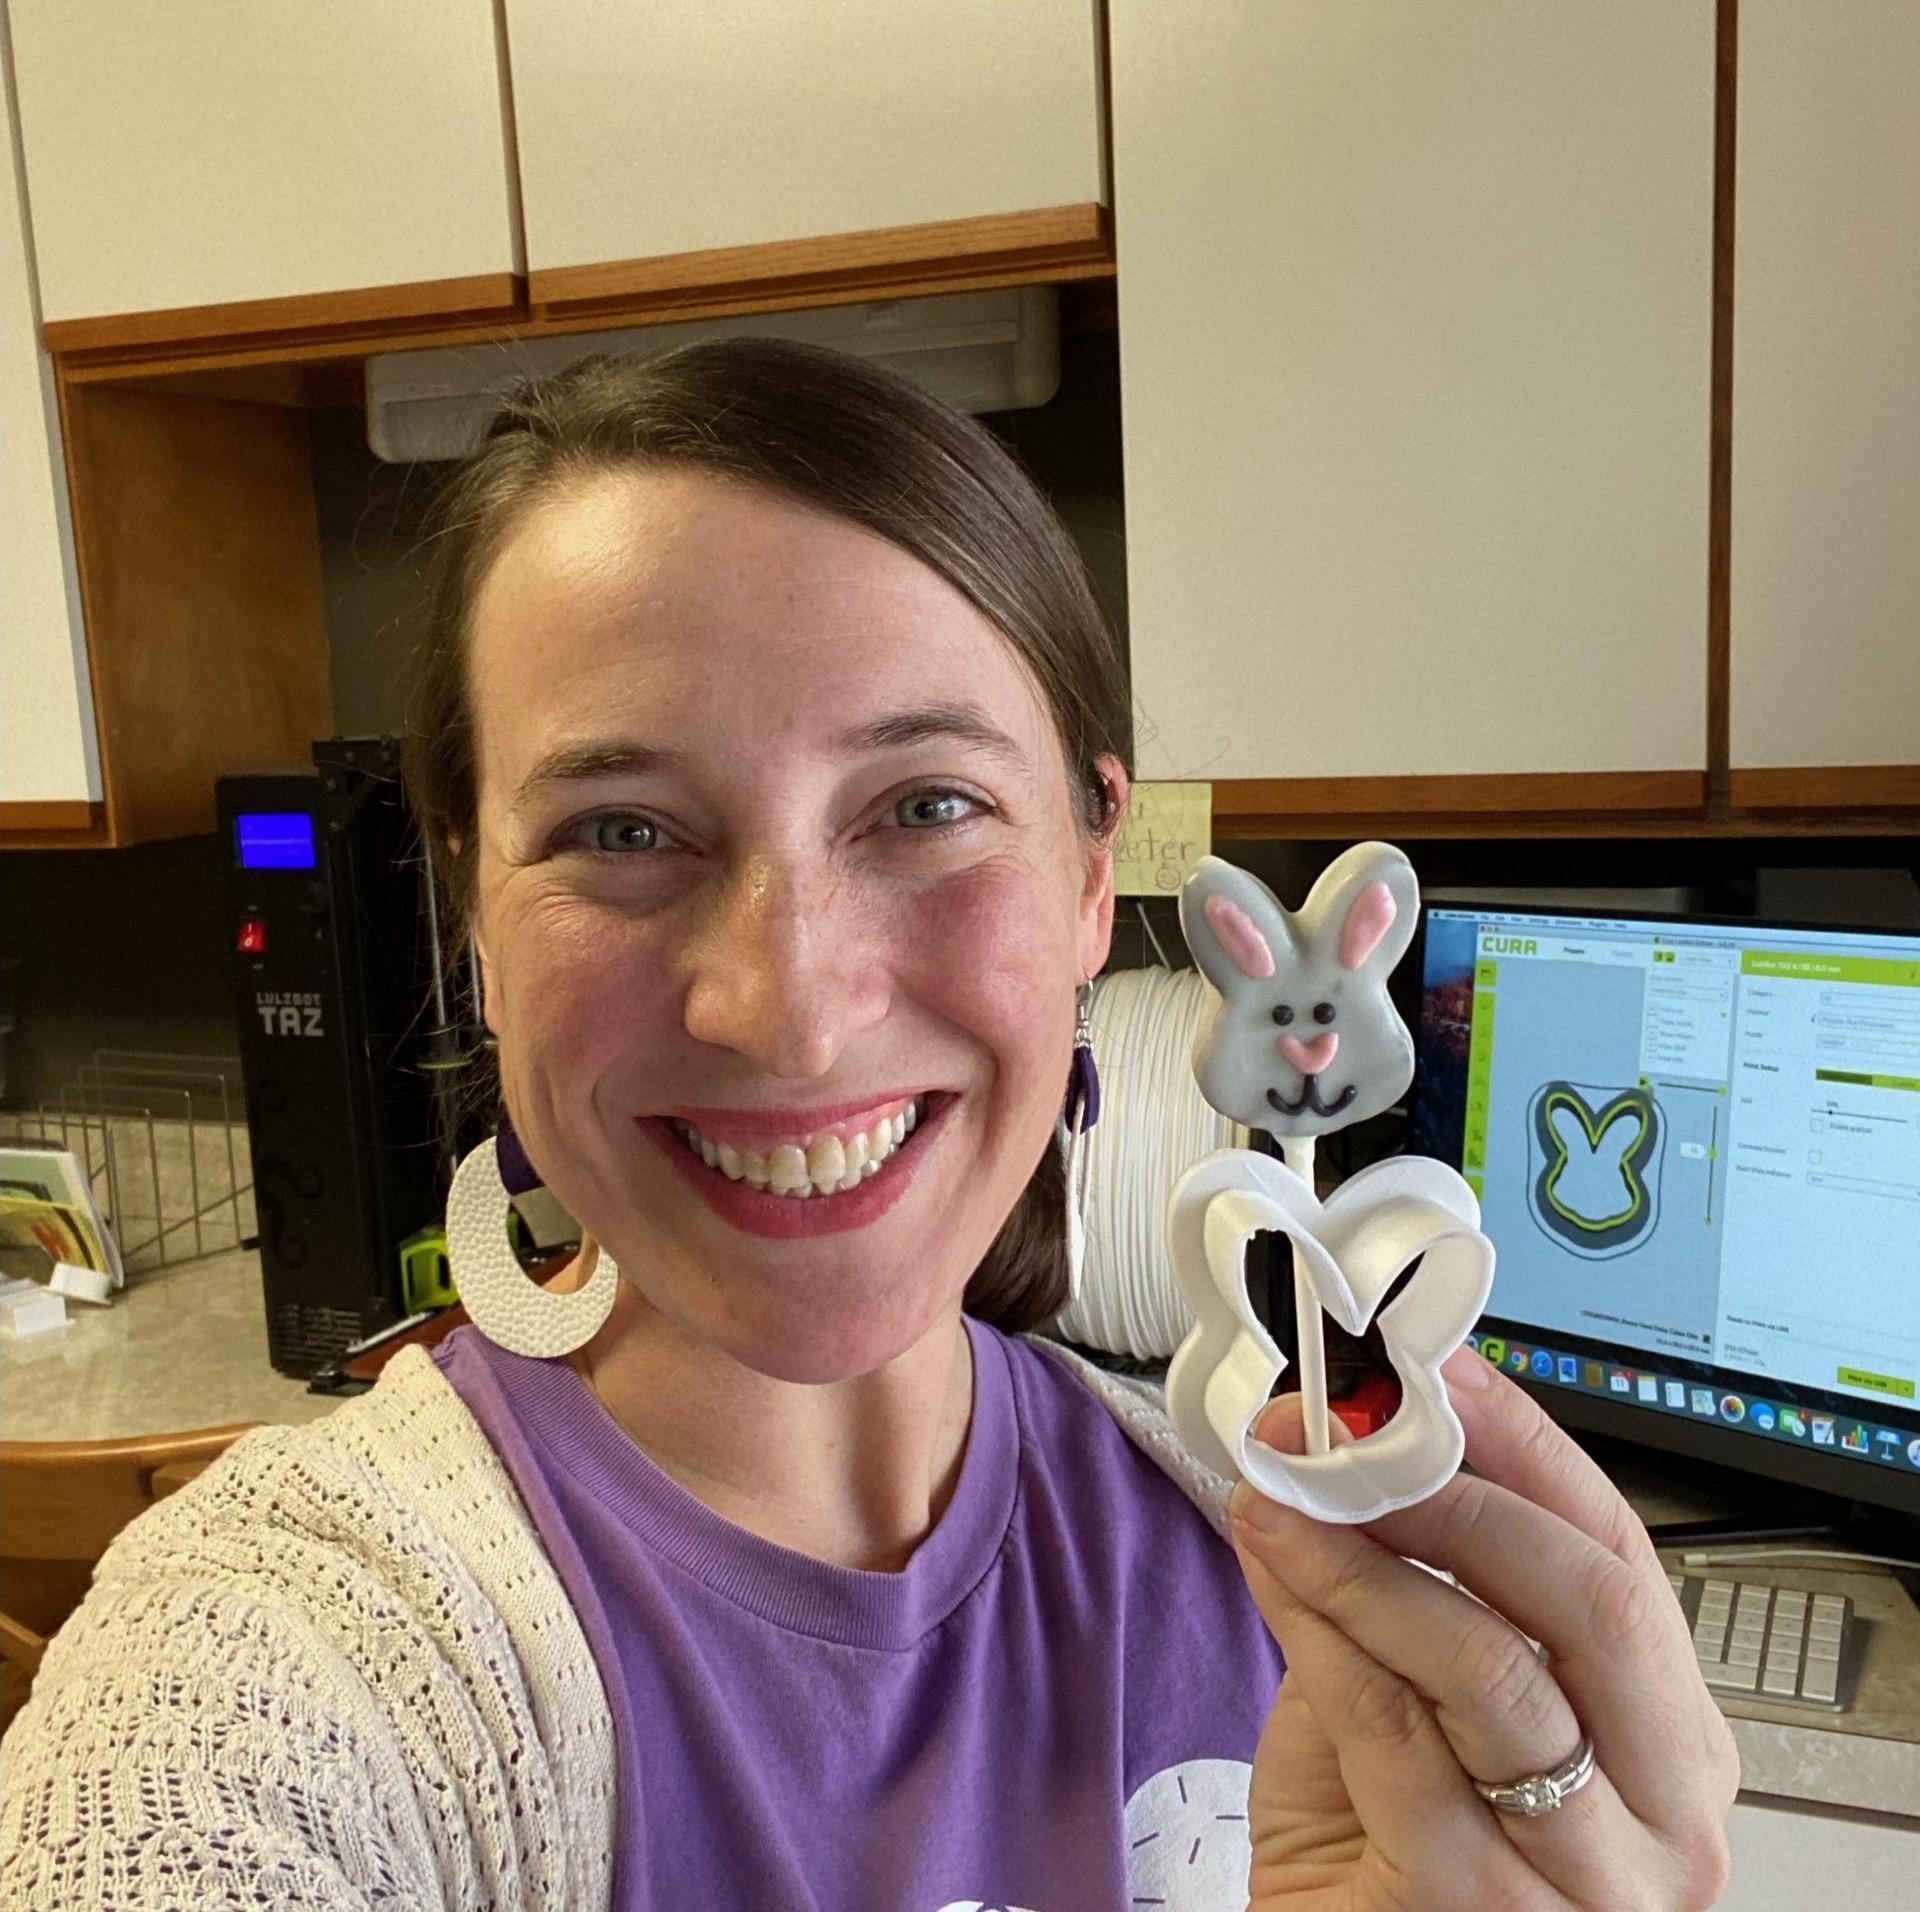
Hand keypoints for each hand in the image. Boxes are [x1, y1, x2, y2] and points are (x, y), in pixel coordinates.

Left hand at [1229, 1348, 1737, 1911]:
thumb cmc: (1381, 1852)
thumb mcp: (1417, 1700)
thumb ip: (1404, 1592)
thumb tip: (1340, 1450)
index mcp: (1667, 1743)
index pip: (1620, 1557)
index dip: (1526, 1446)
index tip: (1437, 1374)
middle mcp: (1660, 1816)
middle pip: (1590, 1603)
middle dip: (1456, 1497)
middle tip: (1346, 1444)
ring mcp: (1585, 1876)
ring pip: (1488, 1666)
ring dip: (1363, 1559)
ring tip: (1281, 1500)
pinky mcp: (1483, 1910)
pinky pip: (1395, 1733)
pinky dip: (1320, 1633)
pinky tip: (1272, 1577)